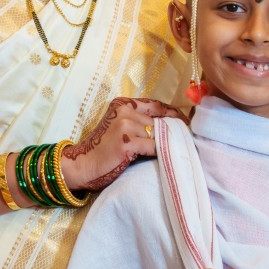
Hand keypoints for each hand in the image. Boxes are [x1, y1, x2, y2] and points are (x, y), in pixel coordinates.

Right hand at [62, 96, 177, 191]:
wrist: (82, 164)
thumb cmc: (102, 149)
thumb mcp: (119, 127)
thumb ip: (139, 122)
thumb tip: (170, 126)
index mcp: (123, 104)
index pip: (156, 105)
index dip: (174, 114)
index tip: (186, 123)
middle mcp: (124, 110)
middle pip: (159, 120)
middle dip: (173, 131)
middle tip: (186, 140)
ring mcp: (125, 126)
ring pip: (158, 134)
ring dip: (167, 144)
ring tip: (175, 152)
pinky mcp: (127, 142)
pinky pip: (154, 147)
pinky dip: (161, 153)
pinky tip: (166, 158)